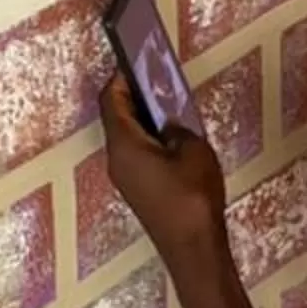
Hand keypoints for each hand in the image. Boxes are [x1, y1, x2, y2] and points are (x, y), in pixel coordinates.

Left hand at [100, 72, 228, 272]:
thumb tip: (168, 124)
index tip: (139, 60)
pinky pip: (136, 154)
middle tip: (158, 78)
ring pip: (126, 137)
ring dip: (143, 117)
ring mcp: (125, 178)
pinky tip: (172, 136)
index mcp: (124, 145)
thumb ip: (177, 127)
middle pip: (116, 117)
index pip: (112, 100)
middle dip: (133, 94)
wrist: (194, 247)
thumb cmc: (192, 195)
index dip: (123, 77)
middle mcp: (116, 159)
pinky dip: (148, 138)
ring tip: (169, 103)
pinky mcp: (138, 190)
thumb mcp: (192, 149)